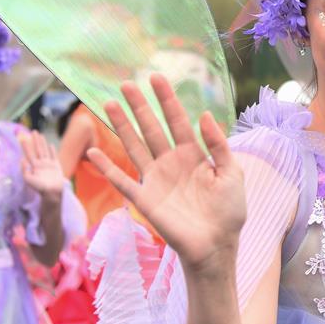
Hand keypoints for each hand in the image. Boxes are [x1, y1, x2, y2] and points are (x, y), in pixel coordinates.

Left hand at [20, 130, 64, 199]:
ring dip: (42, 142)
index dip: (26, 146)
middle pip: (37, 149)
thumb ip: (24, 169)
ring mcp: (49, 164)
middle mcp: (41, 163)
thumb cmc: (40, 188)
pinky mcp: (56, 166)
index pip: (29, 153)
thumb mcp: (28, 179)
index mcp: (34, 166)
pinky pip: (54, 156)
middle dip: (35, 140)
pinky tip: (51, 145)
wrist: (52, 193)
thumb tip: (21, 159)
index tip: (23, 138)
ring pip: (45, 150)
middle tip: (33, 131)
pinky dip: (52, 150)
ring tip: (40, 135)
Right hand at [88, 75, 245, 275]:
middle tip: (126, 83)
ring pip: (134, 146)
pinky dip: (107, 168)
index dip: (167, 99)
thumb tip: (204, 114)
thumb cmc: (228, 212)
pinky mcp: (146, 199)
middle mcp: (171, 162)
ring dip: (121, 126)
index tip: (156, 77)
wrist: (217, 246)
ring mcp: (156, 180)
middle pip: (151, 128)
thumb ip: (219, 145)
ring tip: (108, 104)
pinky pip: (122, 180)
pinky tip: (93, 153)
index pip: (177, 120)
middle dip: (139, 106)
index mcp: (193, 154)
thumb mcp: (232, 173)